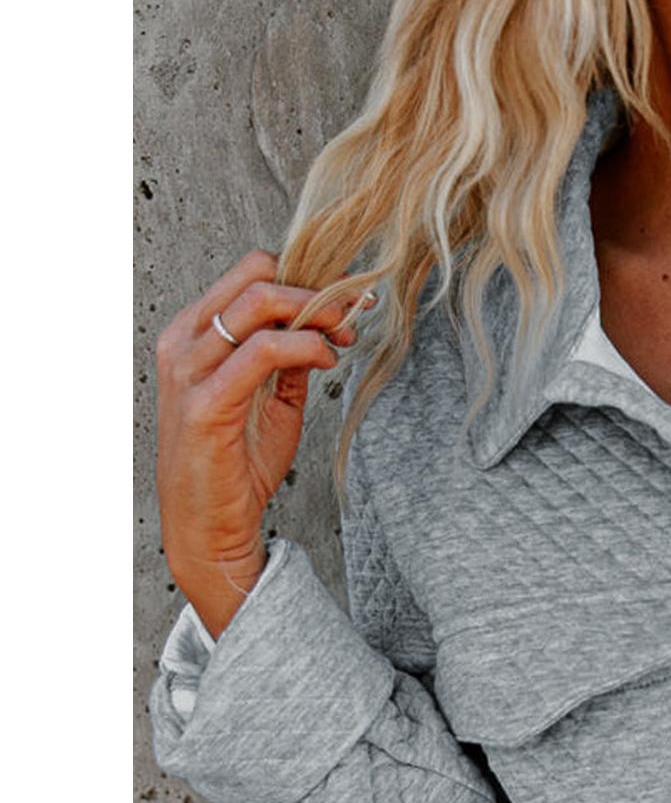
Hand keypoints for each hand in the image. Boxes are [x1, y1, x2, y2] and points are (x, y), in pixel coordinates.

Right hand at [154, 248, 372, 637]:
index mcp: (193, 335)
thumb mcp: (268, 403)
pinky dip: (304, 347)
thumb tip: (320, 327)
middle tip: (355, 314)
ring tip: (346, 337)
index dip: (304, 276)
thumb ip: (286, 362)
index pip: (247, 274)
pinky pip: (262, 351)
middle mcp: (183, 343)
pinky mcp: (205, 403)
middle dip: (317, 289)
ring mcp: (189, 370)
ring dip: (316, 313)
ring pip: (258, 304)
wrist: (210, 529)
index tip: (346, 300)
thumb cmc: (236, 469)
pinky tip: (328, 360)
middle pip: (255, 278)